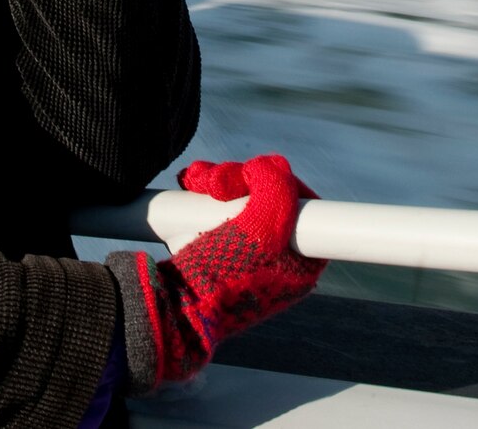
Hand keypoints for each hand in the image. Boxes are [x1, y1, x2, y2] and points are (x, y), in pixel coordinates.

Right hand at [107, 154, 326, 392]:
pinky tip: (188, 183)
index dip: (280, 181)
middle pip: (268, 196)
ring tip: (194, 183)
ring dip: (216, 180)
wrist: (174, 310)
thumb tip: (272, 166)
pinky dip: (201, 193)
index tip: (256, 177)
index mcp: (301, 263)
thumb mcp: (264, 229)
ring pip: (239, 197)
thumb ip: (279, 190)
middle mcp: (276, 259)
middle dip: (239, 179)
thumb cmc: (224, 277)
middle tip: (217, 185)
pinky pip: (215, 209)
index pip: (303, 205)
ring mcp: (243, 253)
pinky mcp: (214, 248)